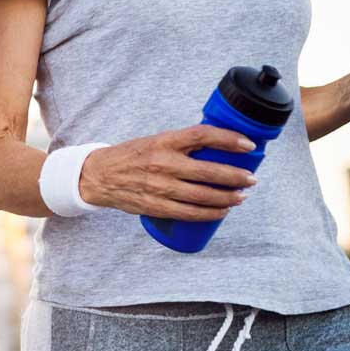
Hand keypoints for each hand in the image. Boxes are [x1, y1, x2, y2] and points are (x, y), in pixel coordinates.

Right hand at [77, 126, 257, 221]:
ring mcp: (159, 186)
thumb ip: (182, 144)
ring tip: (241, 197)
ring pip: (202, 196)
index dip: (228, 139)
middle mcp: (162, 163)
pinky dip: (209, 214)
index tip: (248, 145)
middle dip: (235, 176)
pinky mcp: (155, 206)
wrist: (98, 176)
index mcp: (164, 141)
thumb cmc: (131, 156)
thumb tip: (217, 148)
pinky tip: (222, 212)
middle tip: (251, 179)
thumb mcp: (155, 141)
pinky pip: (188, 213)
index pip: (202, 136)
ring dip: (227, 198)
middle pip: (208, 171)